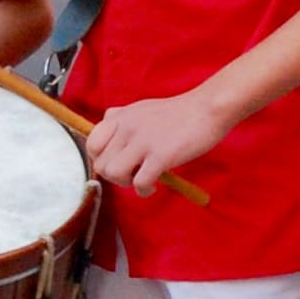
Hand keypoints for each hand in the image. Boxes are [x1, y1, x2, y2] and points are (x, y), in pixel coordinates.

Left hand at [85, 90, 229, 195]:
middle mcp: (126, 128)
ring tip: (142, 179)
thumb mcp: (142, 108)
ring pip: (114, 174)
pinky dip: (144, 190)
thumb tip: (108, 127)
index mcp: (121, 117)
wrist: (207, 108)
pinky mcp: (160, 156)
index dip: (102, 159)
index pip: (92, 144)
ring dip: (126, 184)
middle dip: (114, 176)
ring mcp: (142, 141)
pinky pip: (139, 183)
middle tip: (133, 174)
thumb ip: (123, 118)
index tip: (119, 163)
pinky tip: (154, 185)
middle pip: (101, 164)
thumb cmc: (179, 112)